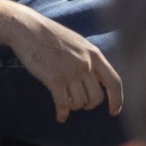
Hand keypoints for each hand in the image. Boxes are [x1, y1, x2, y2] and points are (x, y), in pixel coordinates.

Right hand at [8, 8, 123, 117]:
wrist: (27, 28)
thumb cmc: (50, 35)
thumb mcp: (77, 42)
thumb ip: (89, 59)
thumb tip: (99, 79)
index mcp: (93, 54)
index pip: (114, 82)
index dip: (117, 100)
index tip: (114, 111)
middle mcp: (85, 64)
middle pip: (96, 97)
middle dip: (89, 105)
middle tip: (80, 103)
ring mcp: (70, 72)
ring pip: (80, 102)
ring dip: (73, 106)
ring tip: (65, 101)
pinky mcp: (54, 79)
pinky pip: (63, 104)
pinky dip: (62, 113)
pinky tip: (60, 116)